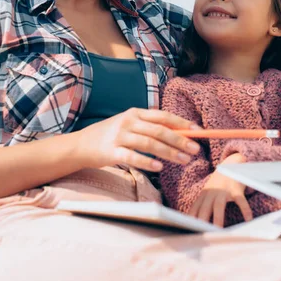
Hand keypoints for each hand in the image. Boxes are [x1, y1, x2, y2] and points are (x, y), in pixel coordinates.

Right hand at [75, 108, 200, 171]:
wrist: (81, 145)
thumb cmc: (111, 135)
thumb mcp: (129, 124)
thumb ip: (150, 127)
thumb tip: (180, 134)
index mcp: (135, 112)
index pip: (163, 116)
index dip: (182, 124)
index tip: (198, 132)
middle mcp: (128, 122)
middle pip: (159, 130)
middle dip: (180, 140)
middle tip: (195, 150)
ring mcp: (119, 136)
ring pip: (149, 144)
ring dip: (169, 153)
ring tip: (184, 161)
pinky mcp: (111, 152)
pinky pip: (132, 157)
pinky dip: (147, 162)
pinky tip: (159, 168)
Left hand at [189, 153, 252, 226]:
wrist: (231, 163)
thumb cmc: (219, 184)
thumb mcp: (208, 193)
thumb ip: (202, 206)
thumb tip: (195, 224)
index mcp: (203, 195)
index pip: (194, 209)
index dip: (190, 221)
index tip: (188, 233)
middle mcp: (212, 192)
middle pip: (204, 208)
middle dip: (202, 221)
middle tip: (201, 235)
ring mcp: (224, 190)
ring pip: (218, 205)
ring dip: (218, 218)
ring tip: (219, 231)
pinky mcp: (236, 188)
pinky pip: (240, 200)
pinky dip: (244, 209)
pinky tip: (248, 219)